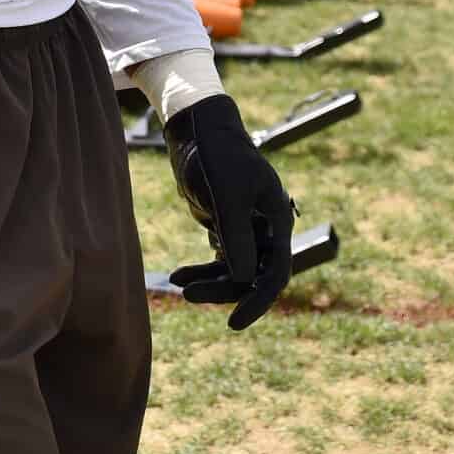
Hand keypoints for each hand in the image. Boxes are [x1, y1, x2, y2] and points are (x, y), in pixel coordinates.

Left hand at [165, 95, 297, 329]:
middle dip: (223, 289)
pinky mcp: (227, 227)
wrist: (198, 131)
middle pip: (251, 276)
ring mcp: (247, 230)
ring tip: (179, 285)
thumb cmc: (218, 155)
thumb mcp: (227, 195)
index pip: (275, 273)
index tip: (235, 323)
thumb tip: (244, 280)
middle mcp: (266, 229)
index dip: (258, 301)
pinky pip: (218, 260)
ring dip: (208, 281)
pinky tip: (177, 277)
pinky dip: (200, 270)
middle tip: (190, 296)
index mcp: (276, 220)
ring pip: (233, 271)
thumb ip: (238, 237)